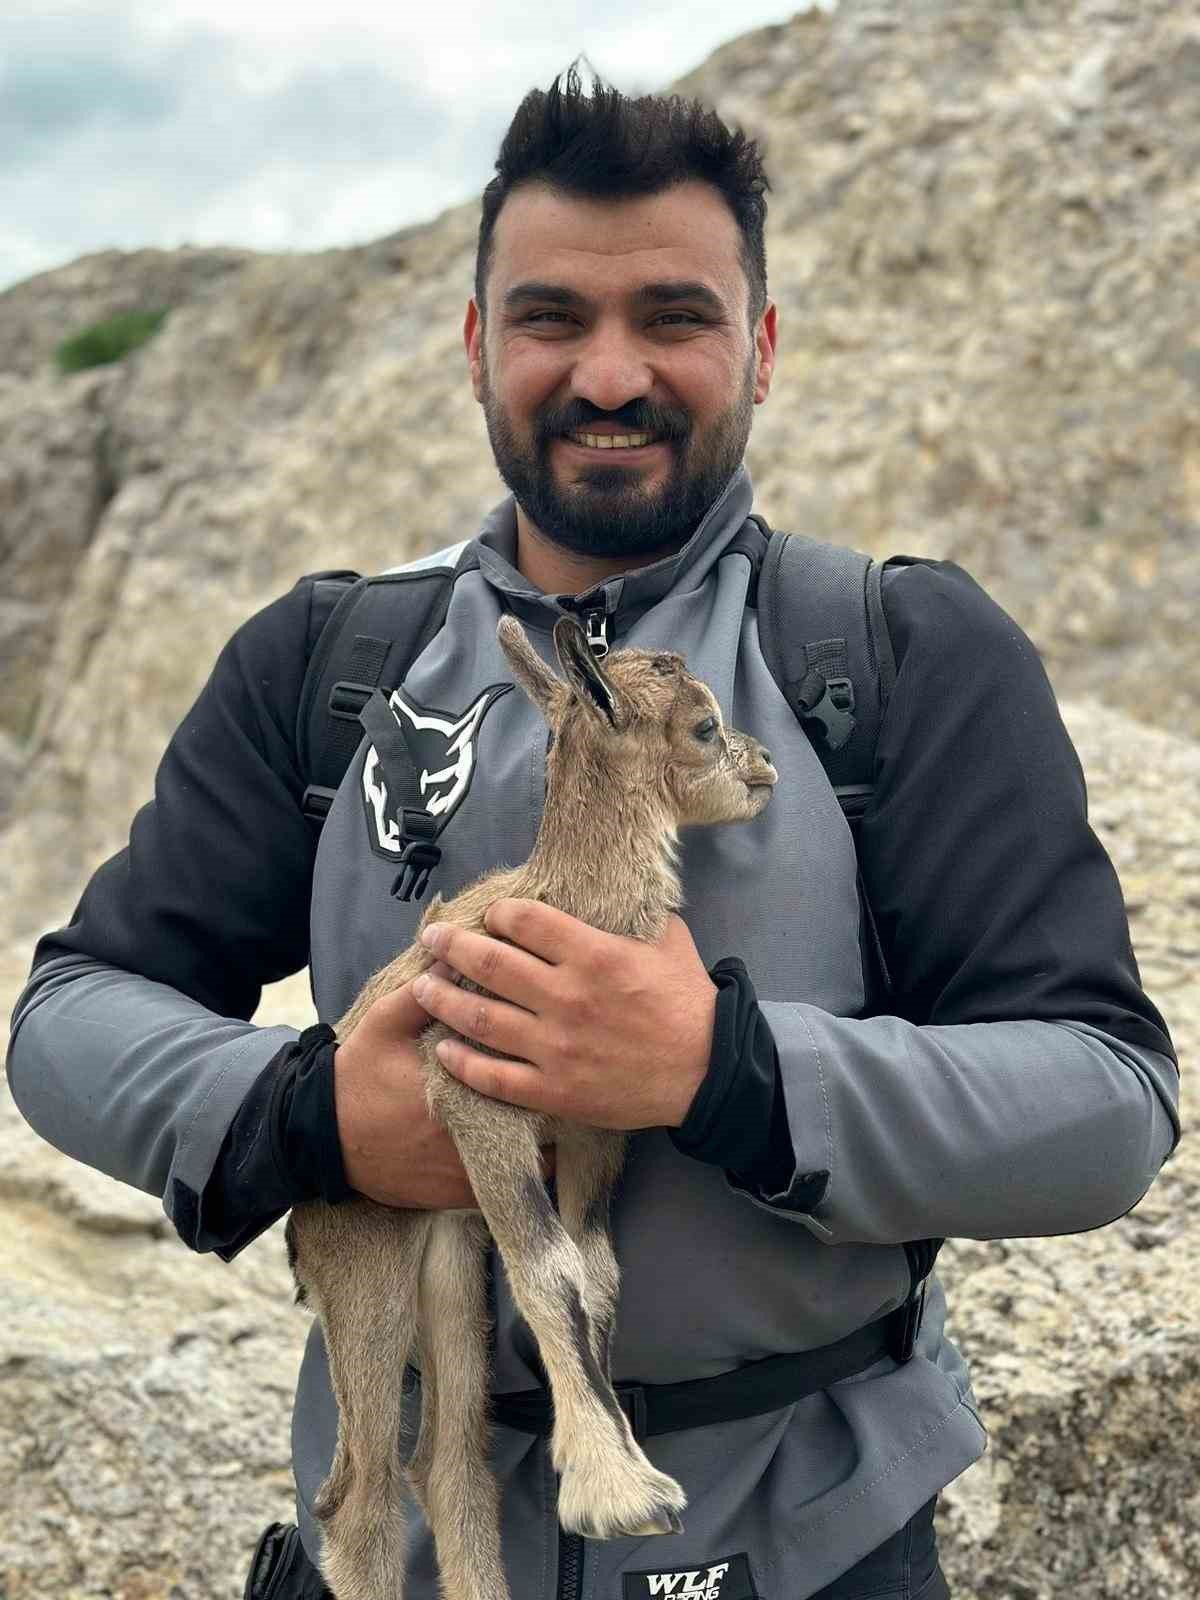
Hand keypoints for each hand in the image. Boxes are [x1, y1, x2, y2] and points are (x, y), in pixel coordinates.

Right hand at [334, 979, 555, 1207]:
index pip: (524, 1080)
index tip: (561, 1055)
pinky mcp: (459, 1197)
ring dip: (546, 1143)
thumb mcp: (385, 1023)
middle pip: (537, 1124)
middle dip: (556, 1108)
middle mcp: (467, 1135)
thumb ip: (422, 993)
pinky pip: (509, 1187)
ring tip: (558, 1119)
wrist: (323, 1135)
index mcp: (455, 1088)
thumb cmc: (360, 1073)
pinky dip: (522, 1170)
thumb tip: (456, 960)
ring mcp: (465, 1172)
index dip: (549, 1070)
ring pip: (530, 1162)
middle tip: (566, 1084)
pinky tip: (531, 1150)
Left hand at [410, 901, 716, 1129]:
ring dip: (442, 999)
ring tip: (422, 986)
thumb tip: (603, 886)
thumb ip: (626, 915)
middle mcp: (566, 997)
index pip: (523, 921)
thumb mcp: (666, 939)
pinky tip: (443, 1049)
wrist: (708, 1071)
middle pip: (489, 964)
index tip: (490, 915)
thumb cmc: (687, 1000)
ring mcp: (556, 1047)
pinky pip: (494, 1076)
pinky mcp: (554, 1090)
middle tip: (432, 939)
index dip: (497, 913)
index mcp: (593, 954)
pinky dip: (462, 1062)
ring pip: (480, 1018)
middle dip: (451, 946)